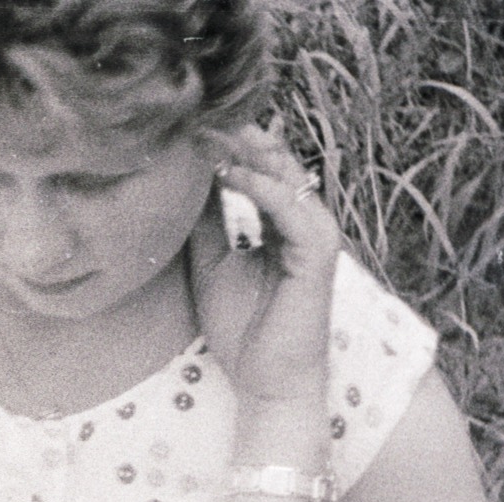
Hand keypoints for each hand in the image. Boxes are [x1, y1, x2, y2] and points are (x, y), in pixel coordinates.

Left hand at [189, 122, 341, 408]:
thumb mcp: (209, 266)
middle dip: (239, 140)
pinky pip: (294, 211)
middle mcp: (301, 225)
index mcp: (278, 226)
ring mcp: (315, 237)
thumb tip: (183, 183)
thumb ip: (205, 225)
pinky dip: (264, 190)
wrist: (265, 383)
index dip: (226, 150)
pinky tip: (232, 175)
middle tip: (201, 116)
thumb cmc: (241, 331)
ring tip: (214, 134)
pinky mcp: (320, 256)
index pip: (257, 173)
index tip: (189, 130)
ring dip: (251, 154)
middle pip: (275, 166)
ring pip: (288, 179)